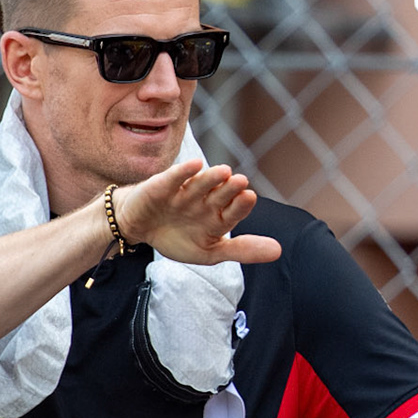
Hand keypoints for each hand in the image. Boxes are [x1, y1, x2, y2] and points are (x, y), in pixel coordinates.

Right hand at [114, 162, 281, 265]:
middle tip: (241, 182)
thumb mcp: (209, 252)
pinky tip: (194, 165)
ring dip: (211, 178)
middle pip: (220, 194)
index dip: (241, 205)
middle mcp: (205, 201)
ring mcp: (184, 193)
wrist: (140, 230)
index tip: (250, 197)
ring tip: (224, 172)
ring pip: (200, 184)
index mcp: (218, 217)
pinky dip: (183, 172)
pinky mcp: (162, 186)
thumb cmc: (177, 238)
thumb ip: (242, 251)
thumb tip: (278, 251)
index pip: (234, 211)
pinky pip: (174, 178)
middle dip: (230, 189)